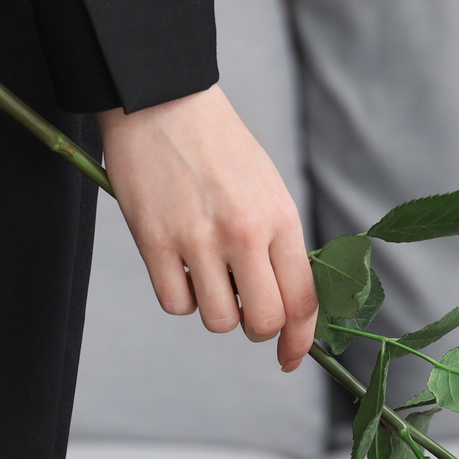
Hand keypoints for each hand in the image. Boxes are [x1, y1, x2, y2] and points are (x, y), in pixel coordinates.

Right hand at [97, 87, 316, 371]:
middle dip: (258, 328)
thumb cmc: (219, 147)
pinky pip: (176, 304)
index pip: (303, 300)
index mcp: (280, 218)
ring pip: (219, 320)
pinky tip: (179, 267)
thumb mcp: (267, 188)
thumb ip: (279, 244)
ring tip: (208, 274)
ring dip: (216, 310)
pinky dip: (180, 297)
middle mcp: (245, 232)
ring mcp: (199, 239)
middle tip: (245, 307)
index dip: (301, 340)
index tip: (292, 357)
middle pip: (264, 321)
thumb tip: (286, 302)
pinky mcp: (155, 241)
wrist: (163, 101)